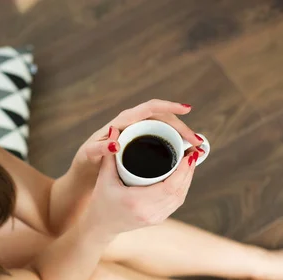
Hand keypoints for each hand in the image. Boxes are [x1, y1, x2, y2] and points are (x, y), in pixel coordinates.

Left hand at [73, 99, 202, 173]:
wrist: (85, 171)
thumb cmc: (86, 161)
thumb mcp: (90, 155)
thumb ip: (100, 149)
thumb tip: (115, 143)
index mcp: (122, 122)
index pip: (150, 108)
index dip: (168, 106)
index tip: (187, 109)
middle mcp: (132, 124)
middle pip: (163, 119)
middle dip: (182, 128)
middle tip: (197, 142)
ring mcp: (138, 133)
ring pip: (165, 129)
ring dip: (181, 136)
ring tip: (196, 148)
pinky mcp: (141, 143)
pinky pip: (161, 139)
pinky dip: (174, 144)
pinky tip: (185, 153)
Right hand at [83, 132, 198, 235]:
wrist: (100, 226)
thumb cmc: (100, 201)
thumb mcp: (103, 178)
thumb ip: (110, 155)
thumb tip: (114, 130)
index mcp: (137, 202)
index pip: (170, 187)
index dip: (183, 170)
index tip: (189, 154)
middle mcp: (149, 213)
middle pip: (179, 191)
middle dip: (189, 170)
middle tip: (193, 151)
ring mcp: (155, 218)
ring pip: (180, 197)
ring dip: (188, 178)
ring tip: (191, 160)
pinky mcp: (158, 219)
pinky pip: (176, 202)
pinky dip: (182, 187)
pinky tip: (184, 175)